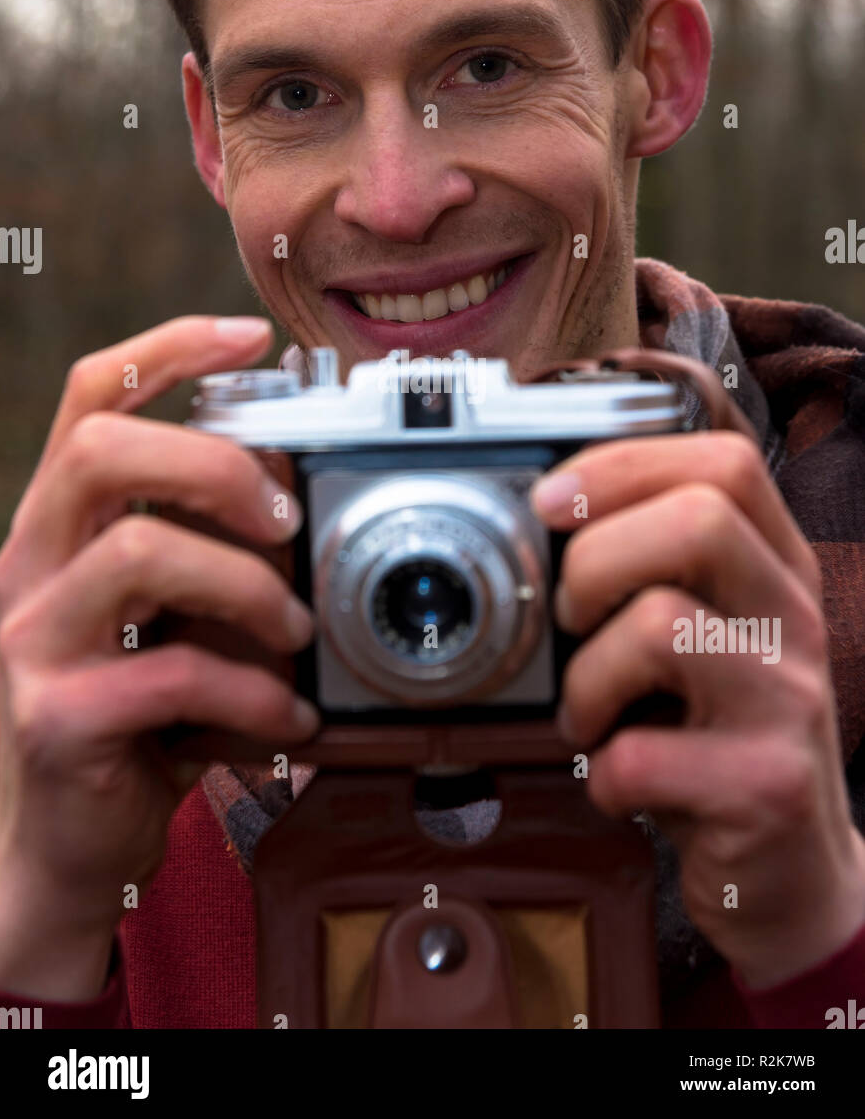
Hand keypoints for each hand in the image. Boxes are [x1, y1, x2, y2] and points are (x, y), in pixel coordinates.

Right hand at [0, 316, 317, 999]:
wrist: (61, 847)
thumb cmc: (131, 718)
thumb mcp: (166, 619)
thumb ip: (206, 555)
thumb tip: (299, 499)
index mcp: (60, 527)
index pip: (91, 395)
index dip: (169, 347)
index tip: (254, 337)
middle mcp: (29, 566)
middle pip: (101, 449)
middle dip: (214, 464)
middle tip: (283, 518)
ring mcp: (29, 641)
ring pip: (138, 552)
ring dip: (247, 585)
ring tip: (296, 630)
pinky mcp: (56, 718)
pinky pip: (171, 675)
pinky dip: (254, 695)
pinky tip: (288, 721)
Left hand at [531, 431, 864, 988]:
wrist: (793, 872)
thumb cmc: (718, 740)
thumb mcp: (704, 637)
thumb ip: (654, 570)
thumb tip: (539, 515)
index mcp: (778, 568)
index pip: (726, 464)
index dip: (622, 465)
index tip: (549, 502)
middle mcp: (796, 620)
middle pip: (699, 520)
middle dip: (595, 561)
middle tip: (571, 619)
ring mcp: (790, 702)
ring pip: (660, 627)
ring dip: (586, 678)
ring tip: (588, 716)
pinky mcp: (767, 787)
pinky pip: (641, 755)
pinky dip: (601, 775)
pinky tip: (619, 784)